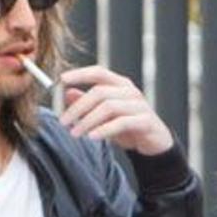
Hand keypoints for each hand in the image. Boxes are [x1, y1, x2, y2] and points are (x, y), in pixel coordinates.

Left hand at [58, 65, 173, 155]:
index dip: (80, 74)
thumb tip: (67, 93)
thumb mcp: (104, 115)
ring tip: (75, 133)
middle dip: (78, 107)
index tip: (61, 79)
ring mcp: (138, 105)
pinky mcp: (145, 121)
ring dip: (88, 121)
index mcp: (120, 84)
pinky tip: (92, 137)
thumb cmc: (128, 127)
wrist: (154, 144)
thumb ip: (88, 103)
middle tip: (63, 121)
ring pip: (109, 107)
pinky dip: (105, 130)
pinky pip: (121, 123)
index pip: (98, 72)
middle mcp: (130, 91)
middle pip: (99, 92)